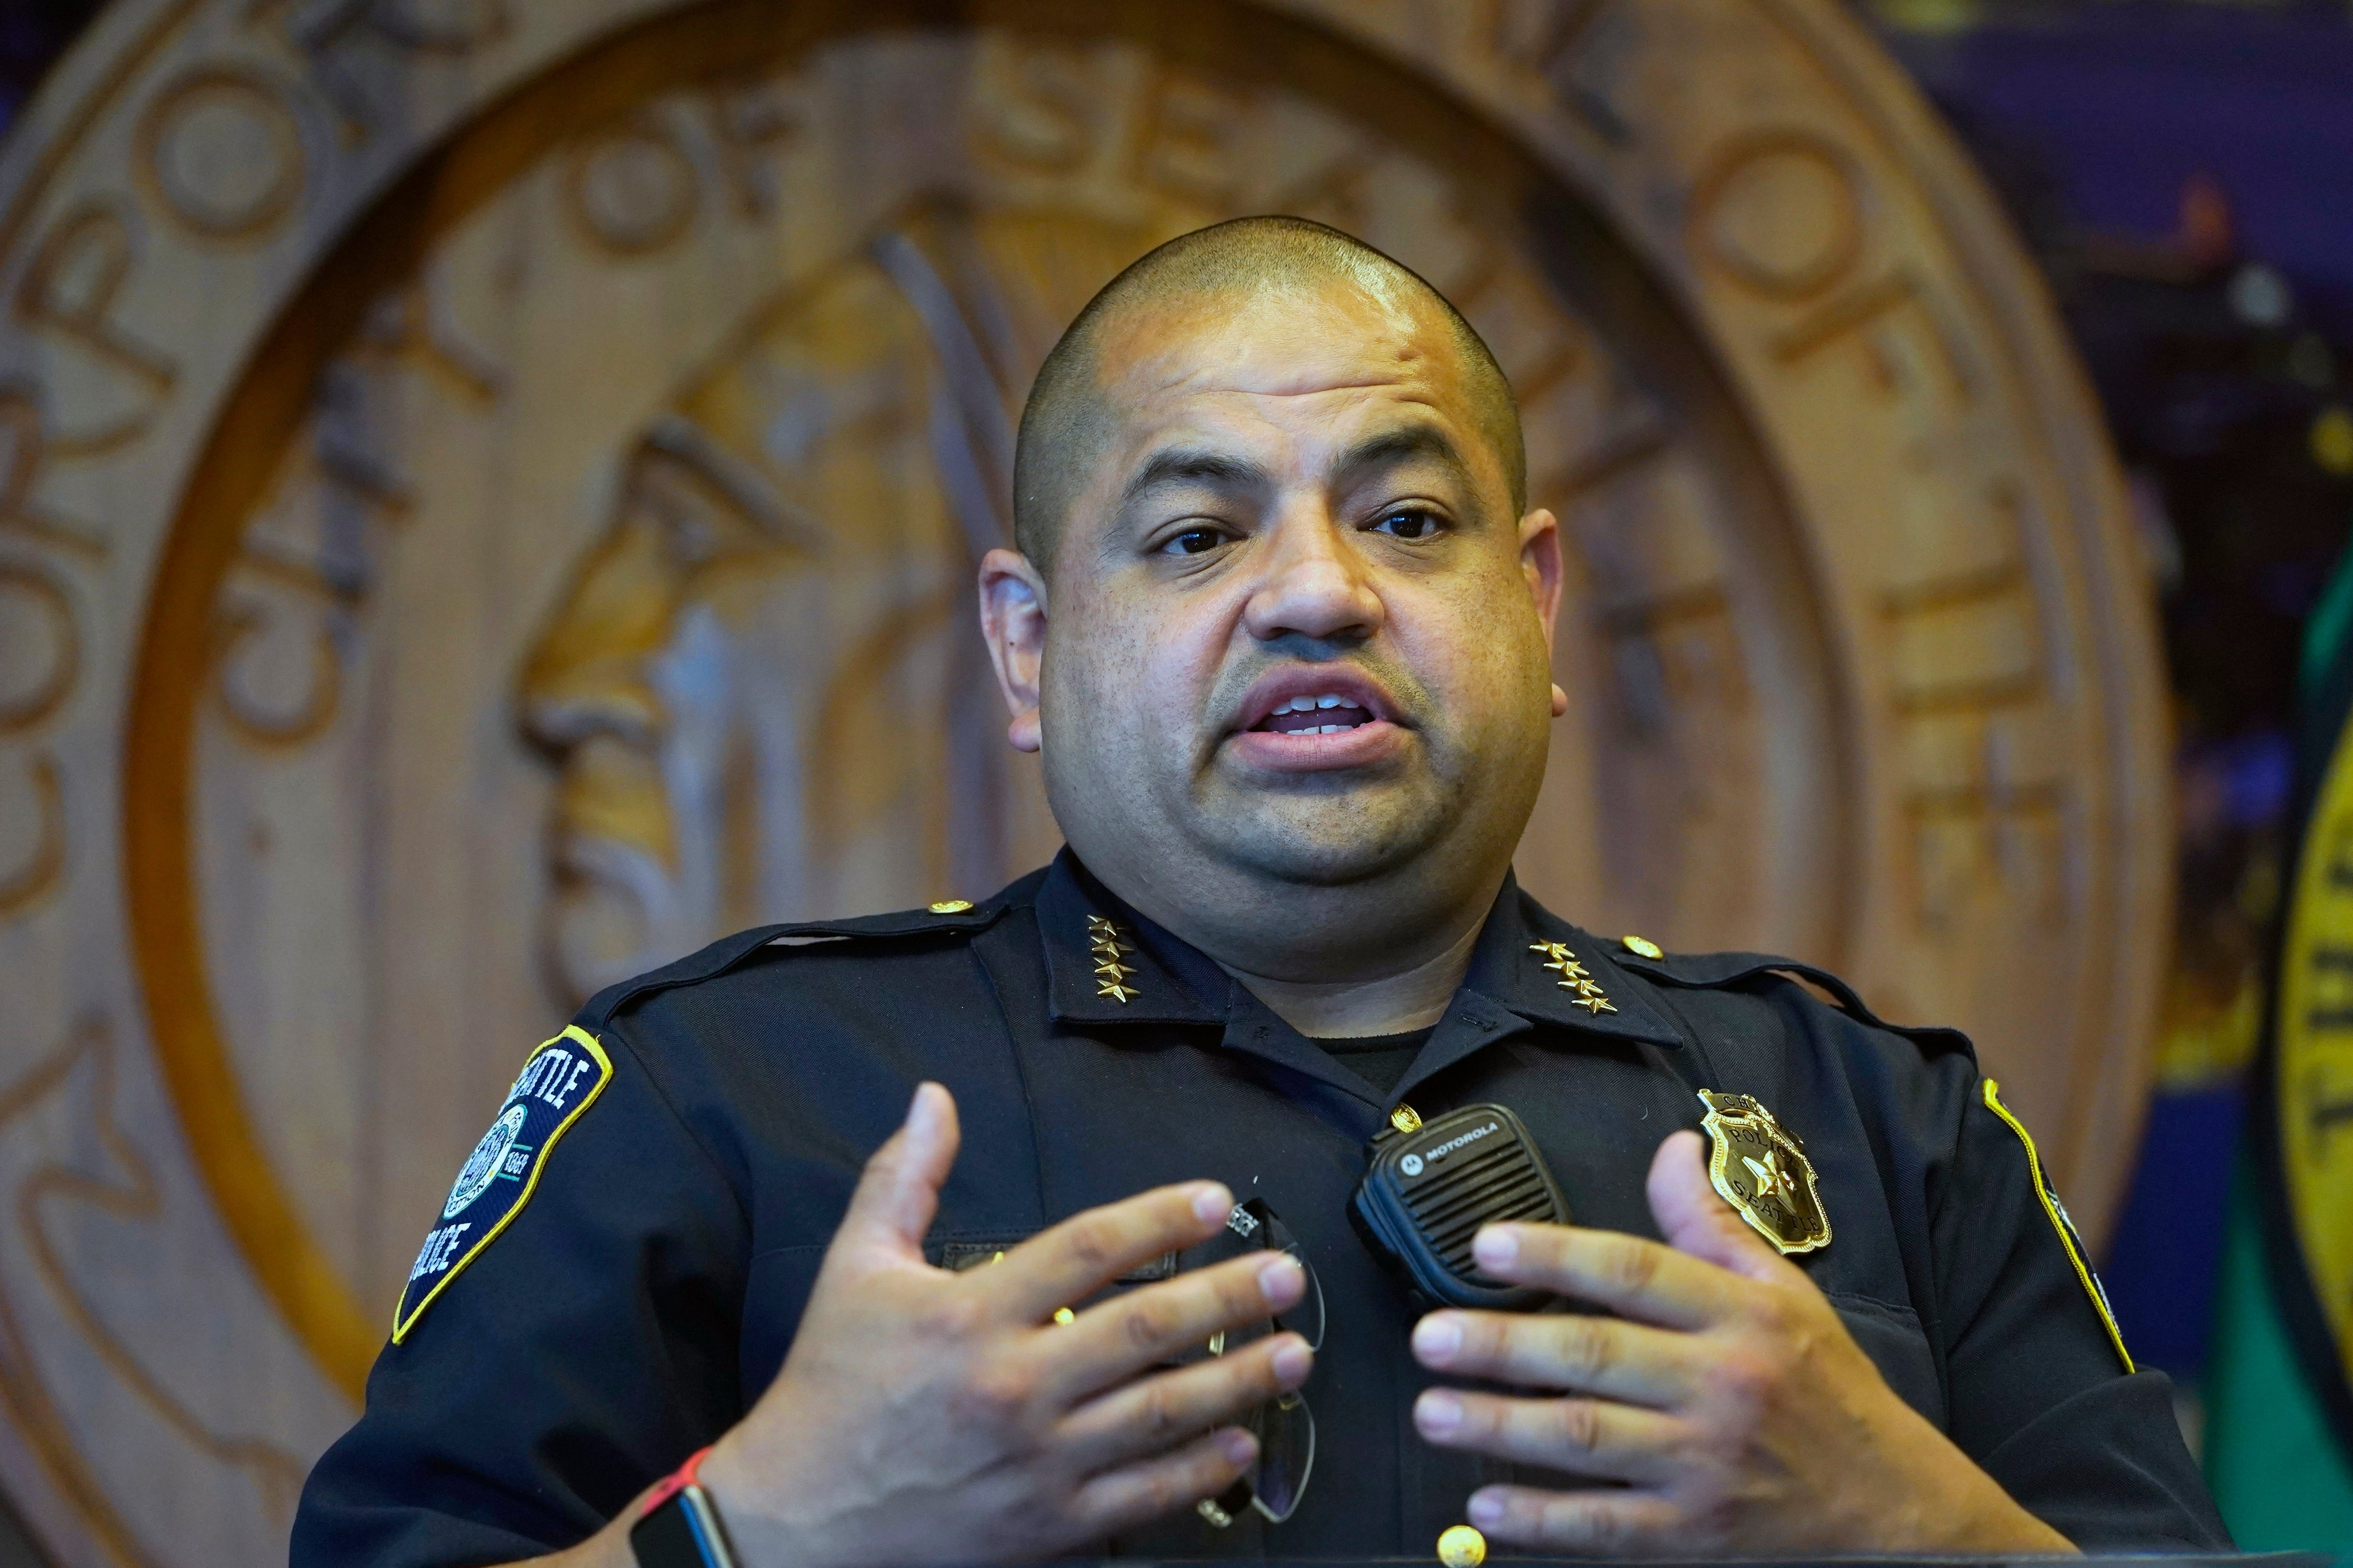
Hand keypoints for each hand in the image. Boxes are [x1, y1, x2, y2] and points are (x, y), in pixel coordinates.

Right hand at [696, 1083, 1311, 1567]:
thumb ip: (903, 1177)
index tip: (1213, 1201)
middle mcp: (1012, 1385)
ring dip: (1239, 1381)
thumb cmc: (829, 1390)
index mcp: (969, 1315)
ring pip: (1161, 1414)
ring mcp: (1036, 1460)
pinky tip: (1242, 1443)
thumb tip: (933, 1098)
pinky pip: (1143, 1496)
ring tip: (1293, 1353)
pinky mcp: (1047, 1524)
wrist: (795, 1522)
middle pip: (1145, 1331)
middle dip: (1228, 1298)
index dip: (1157, 1219)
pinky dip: (1201, 1472)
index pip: (1086, 1251)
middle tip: (1286, 1276)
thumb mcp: (856, 1267)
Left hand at [1408, 1130, 2076, 1556]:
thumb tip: (1670, 1147)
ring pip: (1589, 1441)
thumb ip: (1713, 1225)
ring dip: (1501, 1426)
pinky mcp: (1698, 1533)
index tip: (1486, 1245)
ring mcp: (1708, 1465)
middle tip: (1431, 1337)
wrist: (1897, 1511)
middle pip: (1596, 1357)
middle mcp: (1723, 1385)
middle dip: (1503, 1347)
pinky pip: (1607, 1527)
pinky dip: (1543, 1520)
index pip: (1635, 1271)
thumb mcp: (1785, 1293)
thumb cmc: (1829, 1392)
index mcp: (1742, 1316)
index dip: (1555, 1254)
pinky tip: (1486, 1504)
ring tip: (1434, 1410)